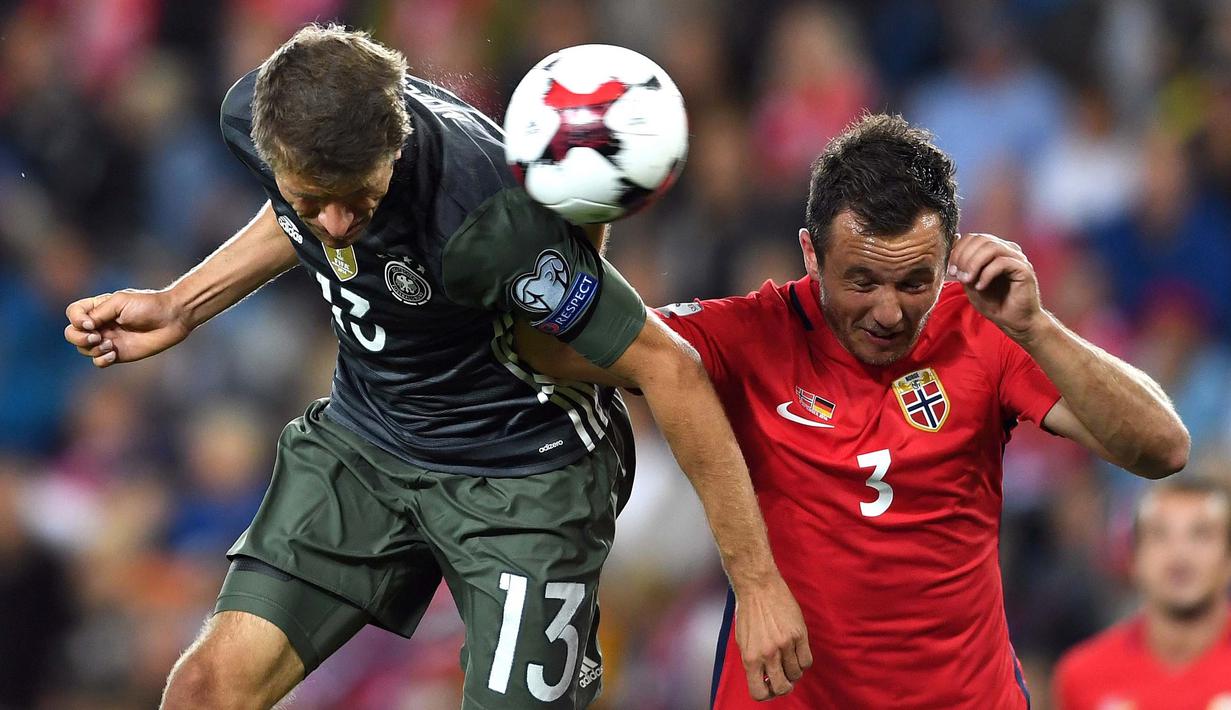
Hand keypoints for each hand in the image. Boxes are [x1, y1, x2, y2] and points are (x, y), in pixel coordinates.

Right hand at [64, 290, 190, 367]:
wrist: (172, 319)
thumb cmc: (148, 305)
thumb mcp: (120, 302)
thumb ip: (99, 312)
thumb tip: (84, 326)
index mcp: (99, 308)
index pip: (73, 313)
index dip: (76, 319)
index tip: (91, 323)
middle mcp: (100, 324)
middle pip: (72, 334)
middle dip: (78, 337)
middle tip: (97, 337)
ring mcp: (108, 339)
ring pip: (84, 349)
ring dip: (92, 349)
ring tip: (111, 345)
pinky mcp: (118, 354)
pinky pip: (98, 362)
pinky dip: (101, 360)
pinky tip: (114, 353)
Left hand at [734, 573, 812, 700]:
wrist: (758, 586)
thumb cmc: (748, 612)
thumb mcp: (743, 641)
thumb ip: (753, 662)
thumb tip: (764, 680)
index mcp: (750, 658)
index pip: (759, 692)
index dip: (766, 694)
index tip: (769, 687)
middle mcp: (768, 654)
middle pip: (782, 688)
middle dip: (784, 686)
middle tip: (783, 677)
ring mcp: (785, 644)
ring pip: (797, 674)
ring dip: (794, 671)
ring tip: (789, 659)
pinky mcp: (799, 634)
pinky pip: (807, 661)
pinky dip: (803, 661)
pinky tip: (797, 652)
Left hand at [947, 232, 1043, 341]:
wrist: (1014, 322)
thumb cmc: (994, 303)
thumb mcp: (970, 282)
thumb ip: (963, 264)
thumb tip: (953, 241)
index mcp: (996, 250)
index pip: (974, 237)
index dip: (959, 250)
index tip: (951, 270)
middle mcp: (1008, 250)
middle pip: (982, 239)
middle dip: (964, 257)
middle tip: (958, 276)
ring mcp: (1017, 258)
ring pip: (992, 247)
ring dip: (974, 264)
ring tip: (967, 281)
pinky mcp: (1024, 269)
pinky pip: (1002, 262)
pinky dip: (986, 274)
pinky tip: (980, 287)